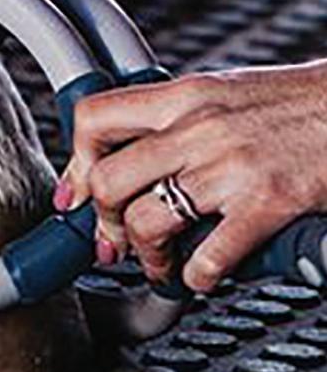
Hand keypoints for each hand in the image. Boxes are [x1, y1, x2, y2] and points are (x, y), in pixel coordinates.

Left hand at [57, 62, 326, 291]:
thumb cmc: (295, 104)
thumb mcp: (221, 93)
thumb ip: (175, 119)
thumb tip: (131, 154)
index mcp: (182, 96)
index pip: (95, 119)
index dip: (75, 163)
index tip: (75, 196)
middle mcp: (197, 127)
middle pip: (108, 180)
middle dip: (104, 221)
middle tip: (115, 240)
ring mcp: (231, 166)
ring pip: (147, 221)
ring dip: (146, 257)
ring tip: (160, 264)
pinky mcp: (268, 203)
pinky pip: (209, 257)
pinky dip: (197, 277)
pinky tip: (203, 275)